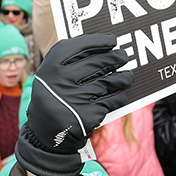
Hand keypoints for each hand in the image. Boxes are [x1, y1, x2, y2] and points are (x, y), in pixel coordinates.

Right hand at [15, 34, 133, 175]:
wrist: (48, 134)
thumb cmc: (55, 96)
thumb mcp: (52, 75)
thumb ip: (70, 60)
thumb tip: (104, 45)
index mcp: (50, 66)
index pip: (80, 46)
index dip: (99, 41)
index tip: (112, 40)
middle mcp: (61, 80)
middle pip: (99, 63)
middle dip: (116, 58)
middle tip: (123, 57)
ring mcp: (75, 99)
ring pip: (110, 82)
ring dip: (123, 78)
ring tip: (128, 76)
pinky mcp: (88, 116)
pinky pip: (113, 100)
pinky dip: (119, 97)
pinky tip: (118, 94)